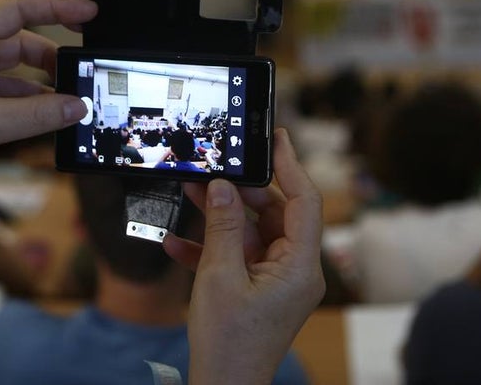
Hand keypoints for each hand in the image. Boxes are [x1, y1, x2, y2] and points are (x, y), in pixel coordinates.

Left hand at [0, 0, 95, 207]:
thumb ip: (38, 115)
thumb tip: (77, 107)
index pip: (18, 9)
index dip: (56, 6)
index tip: (87, 13)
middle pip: (22, 37)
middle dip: (54, 52)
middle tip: (83, 62)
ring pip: (17, 65)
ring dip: (44, 78)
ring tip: (71, 94)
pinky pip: (10, 87)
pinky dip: (31, 97)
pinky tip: (50, 113)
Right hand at [164, 128, 325, 384]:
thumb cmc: (229, 342)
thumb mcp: (220, 277)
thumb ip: (224, 227)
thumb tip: (224, 188)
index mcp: (301, 266)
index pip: (305, 201)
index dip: (291, 166)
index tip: (276, 138)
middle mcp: (296, 270)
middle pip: (276, 214)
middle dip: (241, 193)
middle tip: (212, 171)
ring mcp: (277, 281)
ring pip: (252, 233)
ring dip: (219, 218)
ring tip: (187, 194)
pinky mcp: (258, 291)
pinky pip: (239, 258)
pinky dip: (211, 249)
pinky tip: (175, 243)